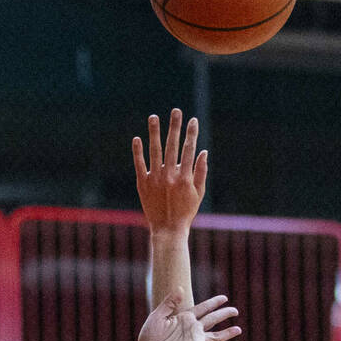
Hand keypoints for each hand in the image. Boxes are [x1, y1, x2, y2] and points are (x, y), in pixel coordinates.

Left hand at [132, 108, 206, 232]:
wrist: (167, 230)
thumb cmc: (186, 212)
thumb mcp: (199, 193)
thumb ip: (201, 172)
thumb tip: (203, 151)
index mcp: (185, 177)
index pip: (189, 150)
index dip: (192, 133)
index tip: (193, 120)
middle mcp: (169, 176)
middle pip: (172, 146)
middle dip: (175, 127)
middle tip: (176, 111)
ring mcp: (155, 179)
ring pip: (154, 151)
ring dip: (154, 132)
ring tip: (154, 117)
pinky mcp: (142, 184)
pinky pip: (139, 164)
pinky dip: (138, 151)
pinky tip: (137, 138)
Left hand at [137, 293, 240, 340]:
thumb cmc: (149, 337)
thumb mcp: (158, 315)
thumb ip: (170, 302)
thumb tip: (181, 288)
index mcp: (184, 318)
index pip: (203, 308)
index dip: (214, 303)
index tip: (224, 298)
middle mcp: (192, 328)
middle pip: (213, 319)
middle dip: (224, 314)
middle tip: (235, 310)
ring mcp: (196, 339)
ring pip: (217, 335)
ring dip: (228, 332)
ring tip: (239, 329)